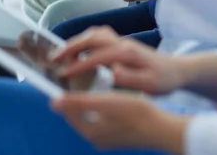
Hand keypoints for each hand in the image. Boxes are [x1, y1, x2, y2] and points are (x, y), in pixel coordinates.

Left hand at [52, 92, 187, 152]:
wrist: (162, 128)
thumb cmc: (134, 112)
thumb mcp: (104, 102)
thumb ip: (78, 102)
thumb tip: (53, 102)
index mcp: (90, 131)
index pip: (69, 111)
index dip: (66, 94)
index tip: (66, 78)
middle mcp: (96, 138)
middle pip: (79, 115)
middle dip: (77, 98)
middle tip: (78, 79)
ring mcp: (108, 139)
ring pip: (92, 116)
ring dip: (90, 102)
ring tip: (93, 84)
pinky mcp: (120, 136)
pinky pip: (104, 120)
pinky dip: (102, 108)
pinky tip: (110, 96)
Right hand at [53, 27, 184, 95]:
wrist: (178, 71)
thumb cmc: (164, 80)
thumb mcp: (151, 84)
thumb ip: (131, 78)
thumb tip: (112, 72)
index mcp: (128, 52)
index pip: (98, 55)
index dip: (79, 63)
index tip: (64, 73)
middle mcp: (123, 42)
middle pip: (92, 37)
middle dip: (71, 45)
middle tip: (54, 58)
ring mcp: (122, 41)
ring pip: (95, 34)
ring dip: (77, 41)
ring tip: (62, 54)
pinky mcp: (121, 44)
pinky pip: (99, 37)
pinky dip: (85, 40)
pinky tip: (79, 51)